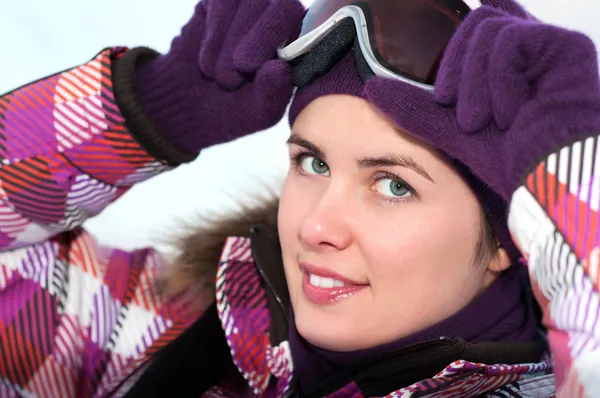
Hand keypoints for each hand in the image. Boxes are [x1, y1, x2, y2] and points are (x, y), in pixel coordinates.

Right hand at [135, 0, 305, 153]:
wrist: (190, 109)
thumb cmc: (234, 111)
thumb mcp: (258, 113)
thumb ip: (274, 93)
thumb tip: (279, 66)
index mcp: (297, 45)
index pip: (300, 21)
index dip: (276, 35)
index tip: (251, 66)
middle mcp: (277, 21)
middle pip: (280, 4)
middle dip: (257, 39)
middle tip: (237, 71)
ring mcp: (248, 9)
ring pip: (248, 2)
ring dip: (230, 43)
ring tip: (220, 76)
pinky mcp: (219, 4)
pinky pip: (221, 2)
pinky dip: (213, 37)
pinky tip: (209, 62)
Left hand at [363, 1, 599, 199]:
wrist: (543, 184)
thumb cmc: (506, 159)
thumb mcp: (450, 129)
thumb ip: (415, 107)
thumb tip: (370, 88)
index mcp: (506, 59)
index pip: (481, 22)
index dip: (464, 35)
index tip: (456, 66)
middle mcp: (530, 46)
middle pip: (477, 22)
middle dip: (458, 70)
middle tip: (463, 117)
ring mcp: (550, 45)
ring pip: (490, 30)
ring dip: (475, 84)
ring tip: (482, 123)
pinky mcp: (567, 48)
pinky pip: (512, 41)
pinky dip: (498, 81)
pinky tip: (508, 114)